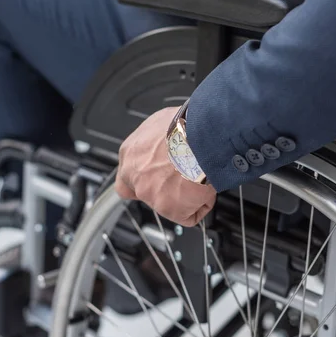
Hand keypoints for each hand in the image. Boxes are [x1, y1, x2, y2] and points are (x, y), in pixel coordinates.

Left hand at [115, 107, 216, 226]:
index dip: (144, 175)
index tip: (155, 174)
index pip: (127, 173)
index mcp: (131, 152)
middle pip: (143, 191)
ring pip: (168, 202)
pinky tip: (207, 188)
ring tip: (200, 175)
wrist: (199, 138)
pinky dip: (201, 205)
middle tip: (180, 179)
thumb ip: (157, 138)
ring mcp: (151, 195)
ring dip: (183, 193)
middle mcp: (135, 175)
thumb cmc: (185, 126)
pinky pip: (189, 215)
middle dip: (160, 188)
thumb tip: (168, 139)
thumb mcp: (162, 121)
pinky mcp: (171, 210)